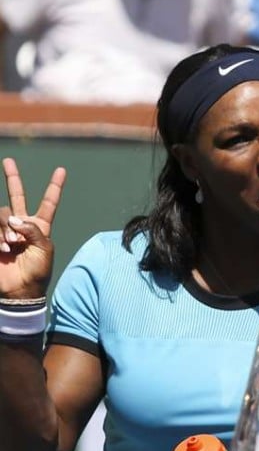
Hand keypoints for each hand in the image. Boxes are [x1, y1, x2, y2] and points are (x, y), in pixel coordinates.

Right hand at [0, 158, 65, 299]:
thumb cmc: (37, 271)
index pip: (48, 202)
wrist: (20, 290)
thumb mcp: (44, 249)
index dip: (54, 187)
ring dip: (6, 230)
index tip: (61, 170)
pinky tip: (3, 248)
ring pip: (3, 214)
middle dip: (12, 178)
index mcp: (41, 226)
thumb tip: (12, 218)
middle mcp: (22, 224)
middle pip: (17, 196)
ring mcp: (5, 230)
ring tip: (11, 247)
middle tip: (8, 161)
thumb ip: (32, 230)